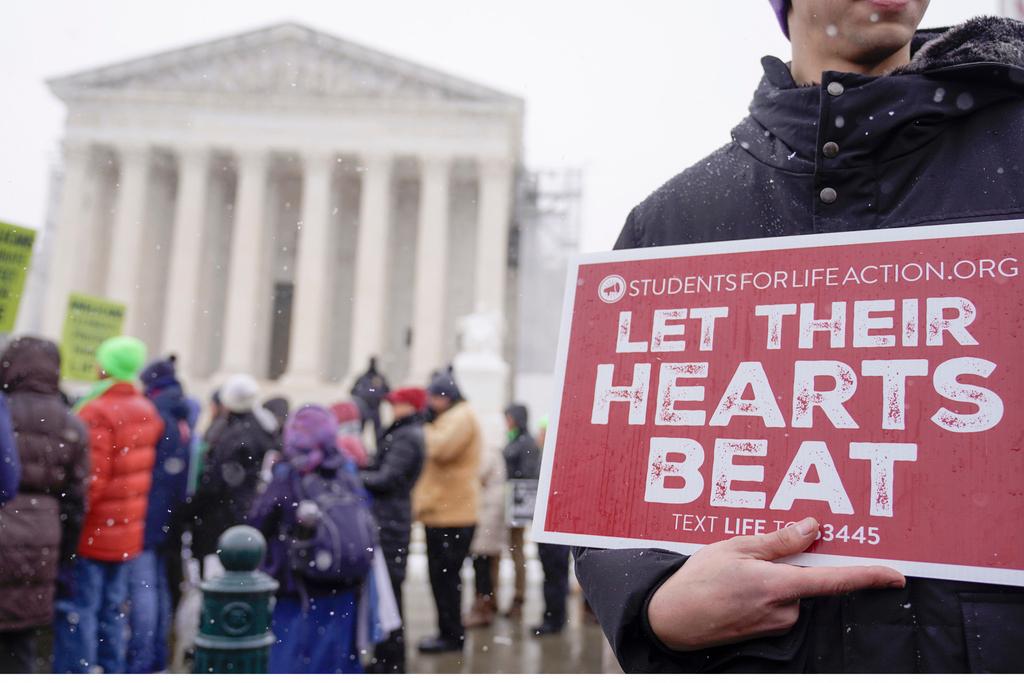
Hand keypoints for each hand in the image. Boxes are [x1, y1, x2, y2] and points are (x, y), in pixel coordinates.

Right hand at [647, 517, 904, 651]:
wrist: (670, 621)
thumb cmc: (697, 582)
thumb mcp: (734, 548)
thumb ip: (778, 540)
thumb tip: (813, 528)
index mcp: (778, 586)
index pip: (835, 581)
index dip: (869, 576)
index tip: (896, 575)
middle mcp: (783, 610)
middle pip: (807, 578)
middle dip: (789, 561)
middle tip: (752, 553)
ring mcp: (775, 624)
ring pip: (791, 590)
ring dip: (773, 575)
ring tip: (734, 570)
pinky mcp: (766, 631)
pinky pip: (778, 603)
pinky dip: (764, 589)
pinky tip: (735, 586)